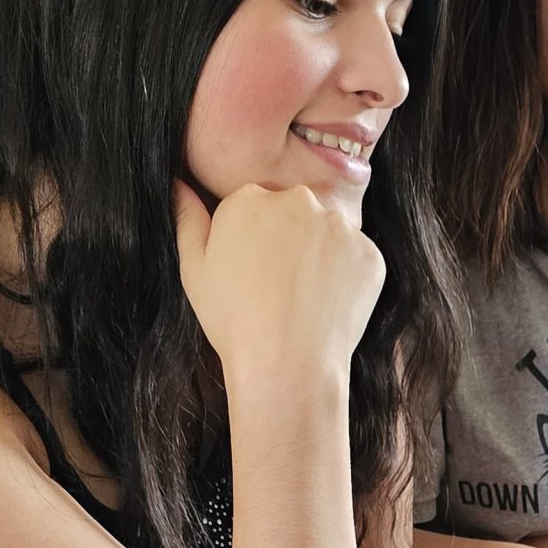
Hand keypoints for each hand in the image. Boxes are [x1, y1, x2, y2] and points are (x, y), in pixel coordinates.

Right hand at [173, 179, 384, 375]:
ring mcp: (338, 225)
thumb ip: (188, 219)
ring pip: (329, 232)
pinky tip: (328, 304)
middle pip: (295, 211)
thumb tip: (178, 183)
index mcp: (249, 198)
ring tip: (304, 296)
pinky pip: (357, 258)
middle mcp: (298, 200)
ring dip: (320, 255)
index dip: (253, 239)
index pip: (256, 205)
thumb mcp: (194, 269)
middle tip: (279, 284)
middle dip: (289, 238)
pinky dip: (347, 277)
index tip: (252, 270)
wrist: (286, 363)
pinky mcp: (369, 252)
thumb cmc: (233, 319)